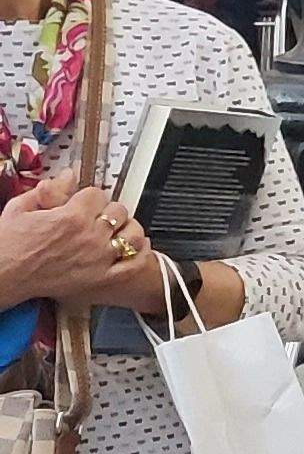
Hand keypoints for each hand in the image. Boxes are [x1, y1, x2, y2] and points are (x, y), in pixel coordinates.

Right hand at [0, 180, 141, 304]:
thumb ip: (50, 190)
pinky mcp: (100, 278)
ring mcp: (98, 258)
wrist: (3, 274)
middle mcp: (89, 236)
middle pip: (118, 212)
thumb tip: (69, 175)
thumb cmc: (8, 245)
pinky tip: (136, 247)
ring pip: (132, 235)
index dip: (90, 197)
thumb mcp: (21, 208)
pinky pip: (133, 265)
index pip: (98, 194)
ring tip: (117, 230)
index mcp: (71, 216)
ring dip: (127, 229)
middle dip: (107, 211)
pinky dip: (140, 255)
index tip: (84, 202)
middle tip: (97, 217)